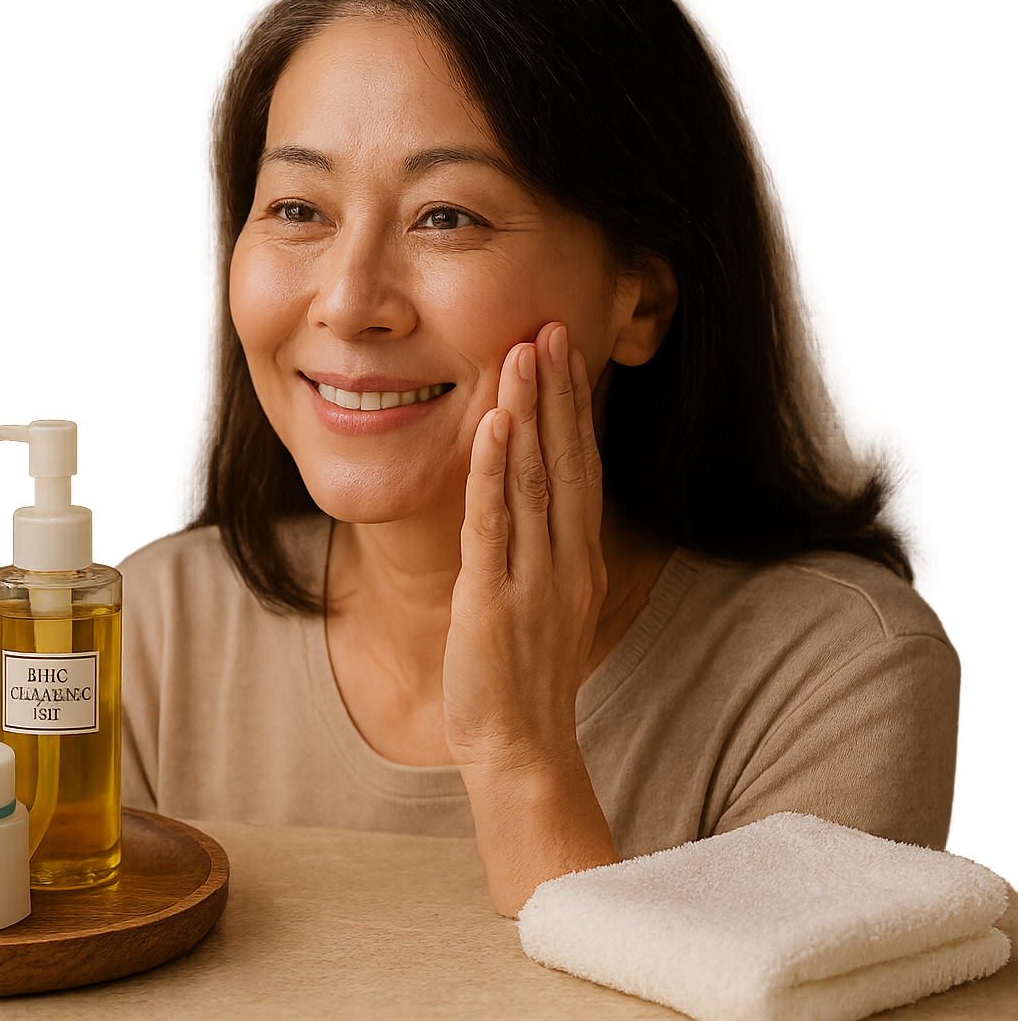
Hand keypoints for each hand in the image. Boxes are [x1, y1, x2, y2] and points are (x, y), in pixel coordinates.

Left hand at [442, 321, 617, 913]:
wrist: (522, 747)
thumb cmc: (526, 676)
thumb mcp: (546, 602)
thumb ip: (543, 548)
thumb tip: (534, 499)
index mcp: (579, 558)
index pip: (580, 466)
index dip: (574, 406)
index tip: (566, 350)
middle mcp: (566, 560)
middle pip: (566, 460)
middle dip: (558, 391)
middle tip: (551, 325)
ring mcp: (534, 578)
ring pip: (534, 481)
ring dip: (530, 413)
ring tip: (523, 353)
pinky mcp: (493, 598)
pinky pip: (495, 525)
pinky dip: (494, 473)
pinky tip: (492, 427)